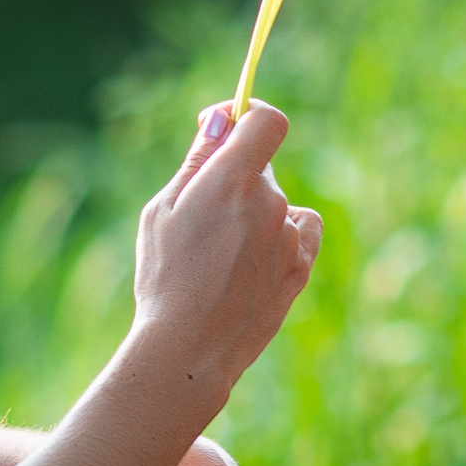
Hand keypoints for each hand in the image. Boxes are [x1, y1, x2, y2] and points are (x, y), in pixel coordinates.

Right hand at [132, 101, 321, 398]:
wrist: (188, 350)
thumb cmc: (164, 277)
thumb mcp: (164, 209)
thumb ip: (199, 158)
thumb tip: (223, 117)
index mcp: (233, 180)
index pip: (266, 121)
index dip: (248, 114)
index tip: (226, 125)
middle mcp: (271, 203)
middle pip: (262, 169)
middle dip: (235, 179)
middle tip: (201, 219)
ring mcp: (291, 238)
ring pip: (275, 205)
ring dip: (254, 215)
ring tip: (220, 257)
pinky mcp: (301, 267)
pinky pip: (296, 232)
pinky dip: (279, 237)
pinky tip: (249, 264)